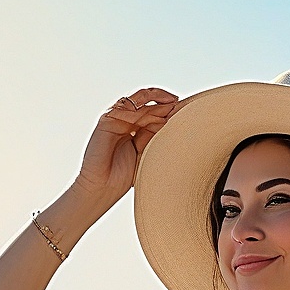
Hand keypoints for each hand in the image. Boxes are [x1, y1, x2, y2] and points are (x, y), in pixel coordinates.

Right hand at [73, 87, 179, 211]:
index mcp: (137, 131)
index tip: (187, 114)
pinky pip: (124, 105)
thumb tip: (174, 121)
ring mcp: (117, 119)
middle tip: (180, 108)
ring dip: (156, 102)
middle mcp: (127, 122)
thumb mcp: (147, 153)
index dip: (170, 112)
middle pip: (150, 106)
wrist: (102, 188)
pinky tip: (155, 109)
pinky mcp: (107, 119)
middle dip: (166, 105)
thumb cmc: (123, 177)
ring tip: (171, 105)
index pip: (156, 114)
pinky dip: (139, 104)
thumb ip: (155, 136)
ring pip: (139, 102)